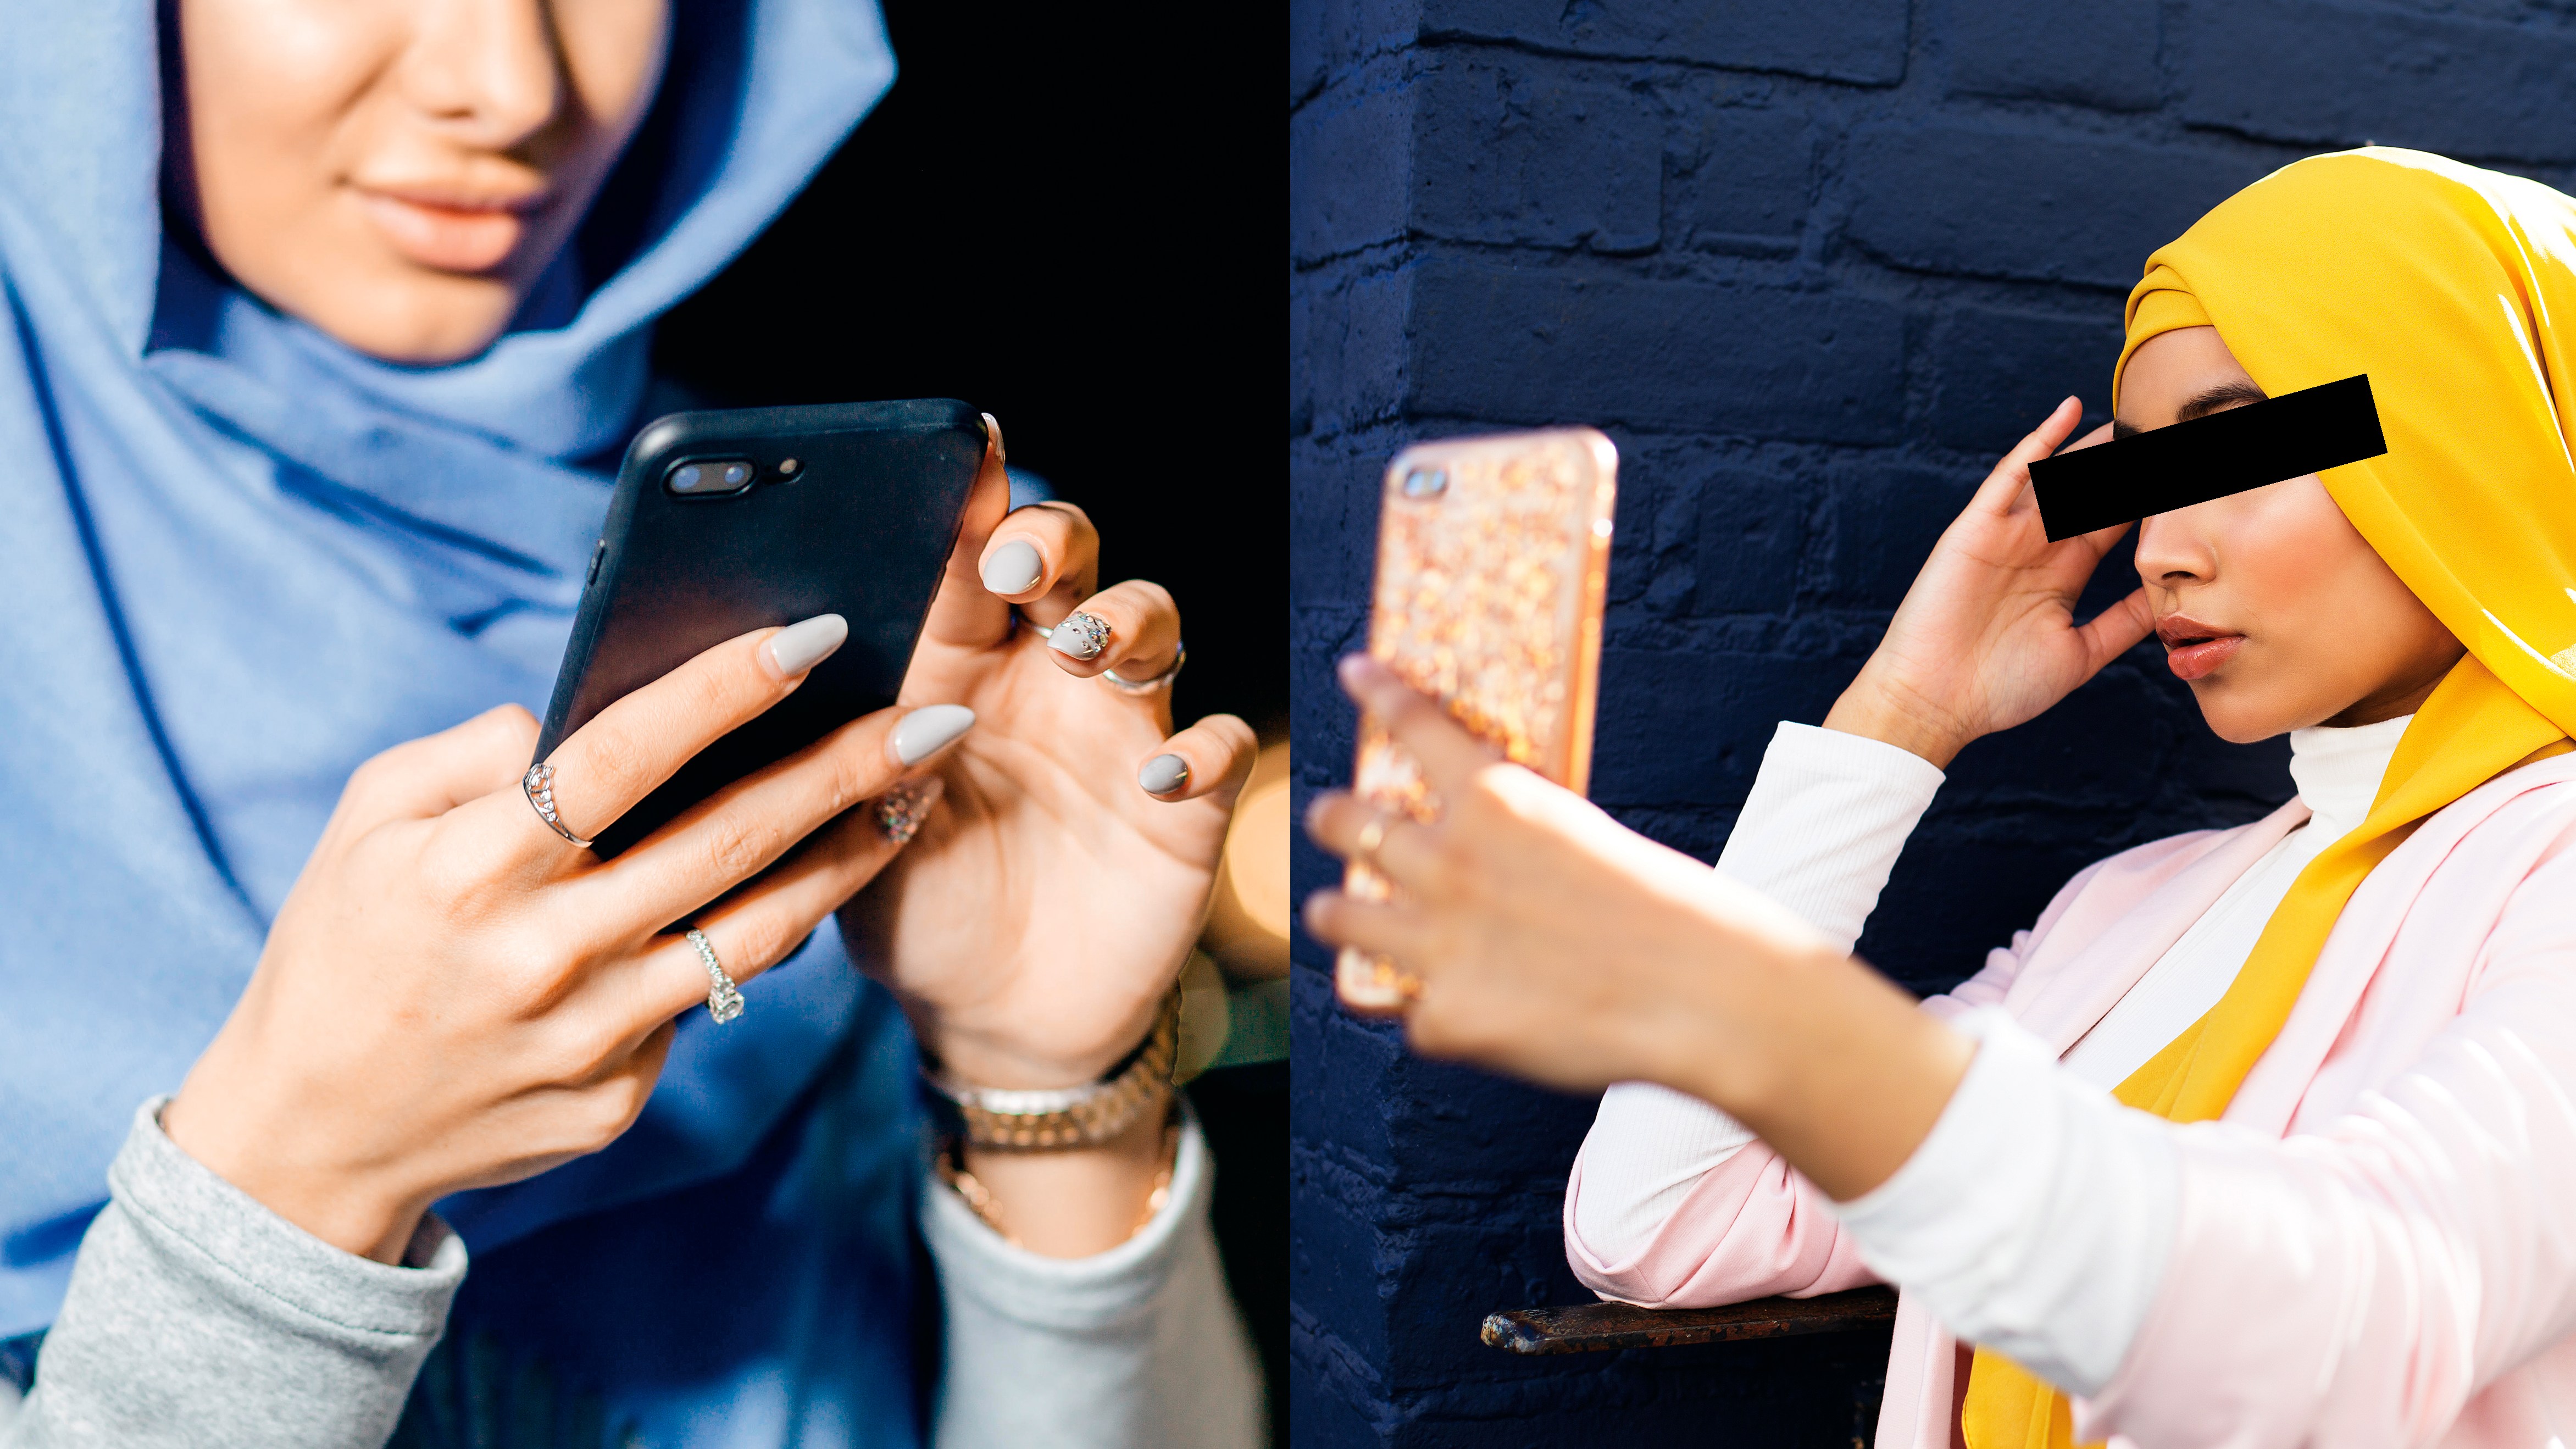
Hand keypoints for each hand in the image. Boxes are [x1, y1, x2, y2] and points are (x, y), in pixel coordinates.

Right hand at [164, 621, 960, 1262]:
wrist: (310, 1135)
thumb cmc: (344, 948)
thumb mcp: (367, 825)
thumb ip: (471, 755)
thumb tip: (574, 714)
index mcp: (468, 870)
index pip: (617, 759)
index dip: (722, 692)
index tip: (815, 636)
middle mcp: (541, 955)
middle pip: (724, 844)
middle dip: (844, 771)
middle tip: (934, 717)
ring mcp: (590, 1037)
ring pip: (756, 933)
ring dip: (850, 856)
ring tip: (917, 792)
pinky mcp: (618, 1097)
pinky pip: (703, 1003)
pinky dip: (753, 941)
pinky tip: (803, 890)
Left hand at [838, 418, 1256, 1256]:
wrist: (992, 1023)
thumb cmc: (916, 910)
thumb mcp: (856, 832)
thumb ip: (844, 749)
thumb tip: (805, 661)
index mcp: (960, 670)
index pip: (968, 564)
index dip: (973, 504)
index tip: (965, 450)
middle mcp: (1048, 683)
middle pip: (1074, 567)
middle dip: (1056, 541)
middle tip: (1019, 559)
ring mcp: (1124, 737)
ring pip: (1152, 629)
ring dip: (1126, 621)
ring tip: (1085, 649)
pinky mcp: (1187, 805)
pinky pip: (1222, 748)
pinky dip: (1206, 749)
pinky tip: (1166, 775)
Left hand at [1302, 656, 1973, 1200]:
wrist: (1708, 996)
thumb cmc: (1672, 912)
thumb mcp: (1588, 840)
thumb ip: (1520, 840)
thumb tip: (1483, 849)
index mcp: (1496, 800)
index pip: (1414, 723)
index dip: (1377, 692)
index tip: (1354, 670)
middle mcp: (1449, 862)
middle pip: (1346, 823)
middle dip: (1332, 818)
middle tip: (1330, 818)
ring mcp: (1436, 943)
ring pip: (1338, 918)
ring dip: (1335, 912)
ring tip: (1334, 912)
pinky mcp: (1444, 1019)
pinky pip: (1408, 1009)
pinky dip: (1430, 1009)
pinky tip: (1457, 1012)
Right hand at [1823, 398, 2152, 766]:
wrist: (1937, 702)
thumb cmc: (2002, 689)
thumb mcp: (2082, 654)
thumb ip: (2122, 622)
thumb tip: (2170, 596)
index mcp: (2062, 576)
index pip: (2115, 524)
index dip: (2150, 500)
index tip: (2191, 478)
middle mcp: (2037, 548)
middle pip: (2092, 493)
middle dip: (2127, 466)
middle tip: (2170, 433)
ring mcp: (2006, 535)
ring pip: (2059, 478)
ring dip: (2096, 448)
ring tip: (2135, 418)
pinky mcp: (1977, 529)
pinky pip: (2010, 476)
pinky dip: (2038, 443)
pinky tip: (2069, 412)